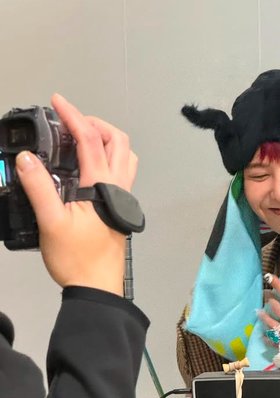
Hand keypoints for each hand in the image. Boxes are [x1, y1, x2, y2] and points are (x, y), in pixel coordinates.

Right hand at [15, 94, 137, 294]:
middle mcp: (119, 188)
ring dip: (107, 141)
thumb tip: (27, 157)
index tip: (57, 101)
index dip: (74, 116)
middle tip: (70, 122)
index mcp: (102, 185)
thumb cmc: (76, 259)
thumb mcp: (51, 222)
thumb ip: (38, 187)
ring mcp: (123, 199)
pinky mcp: (120, 209)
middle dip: (96, 124)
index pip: (90, 140)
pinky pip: (122, 173)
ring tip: (81, 139)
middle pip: (118, 141)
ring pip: (125, 157)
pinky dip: (109, 158)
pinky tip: (88, 167)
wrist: (97, 288)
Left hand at [258, 274, 279, 338]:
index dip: (278, 286)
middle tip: (265, 295)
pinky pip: (273, 341)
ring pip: (271, 323)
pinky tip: (263, 336)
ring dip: (264, 317)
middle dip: (270, 300)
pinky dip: (267, 338)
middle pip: (277, 308)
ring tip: (259, 312)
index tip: (270, 277)